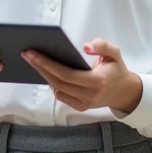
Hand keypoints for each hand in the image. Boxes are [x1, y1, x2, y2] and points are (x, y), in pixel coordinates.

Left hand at [23, 39, 141, 113]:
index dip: (47, 64)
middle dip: (40, 67)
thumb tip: (85, 46)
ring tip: (33, 61)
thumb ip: (102, 46)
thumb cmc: (117, 69)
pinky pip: (61, 96)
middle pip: (58, 82)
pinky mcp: (80, 107)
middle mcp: (89, 95)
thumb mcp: (115, 53)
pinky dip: (53, 85)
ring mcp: (84, 103)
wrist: (124, 91)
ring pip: (57, 90)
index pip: (66, 74)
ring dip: (44, 76)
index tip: (33, 53)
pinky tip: (46, 72)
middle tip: (26, 54)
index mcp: (97, 81)